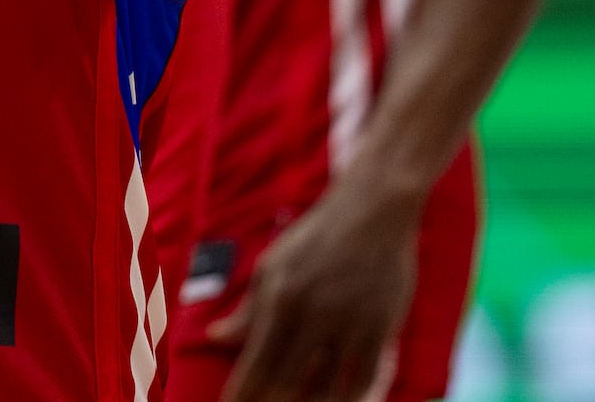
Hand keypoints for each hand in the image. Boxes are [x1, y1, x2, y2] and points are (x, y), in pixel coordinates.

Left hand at [208, 185, 419, 401]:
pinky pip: (361, 380)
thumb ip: (248, 309)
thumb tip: (215, 339)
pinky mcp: (379, 328)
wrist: (373, 211)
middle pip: (285, 382)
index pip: (256, 362)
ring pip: (325, 390)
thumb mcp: (274, 265)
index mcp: (280, 297)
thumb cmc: (317, 238)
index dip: (242, 394)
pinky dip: (347, 399)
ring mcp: (348, 323)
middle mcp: (312, 314)